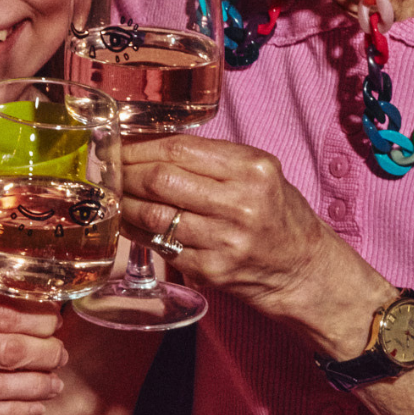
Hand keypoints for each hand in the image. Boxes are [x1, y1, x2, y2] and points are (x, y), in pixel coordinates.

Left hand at [119, 135, 391, 355]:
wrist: (305, 270)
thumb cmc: (278, 215)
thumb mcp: (259, 174)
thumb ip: (212, 159)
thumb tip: (149, 143)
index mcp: (252, 170)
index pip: (179, 148)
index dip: (139, 146)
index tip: (117, 144)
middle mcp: (241, 204)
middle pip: (160, 179)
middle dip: (125, 173)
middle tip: (107, 170)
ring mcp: (225, 240)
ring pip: (153, 216)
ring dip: (123, 205)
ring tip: (112, 196)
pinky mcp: (212, 270)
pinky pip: (160, 246)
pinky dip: (137, 233)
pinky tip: (129, 224)